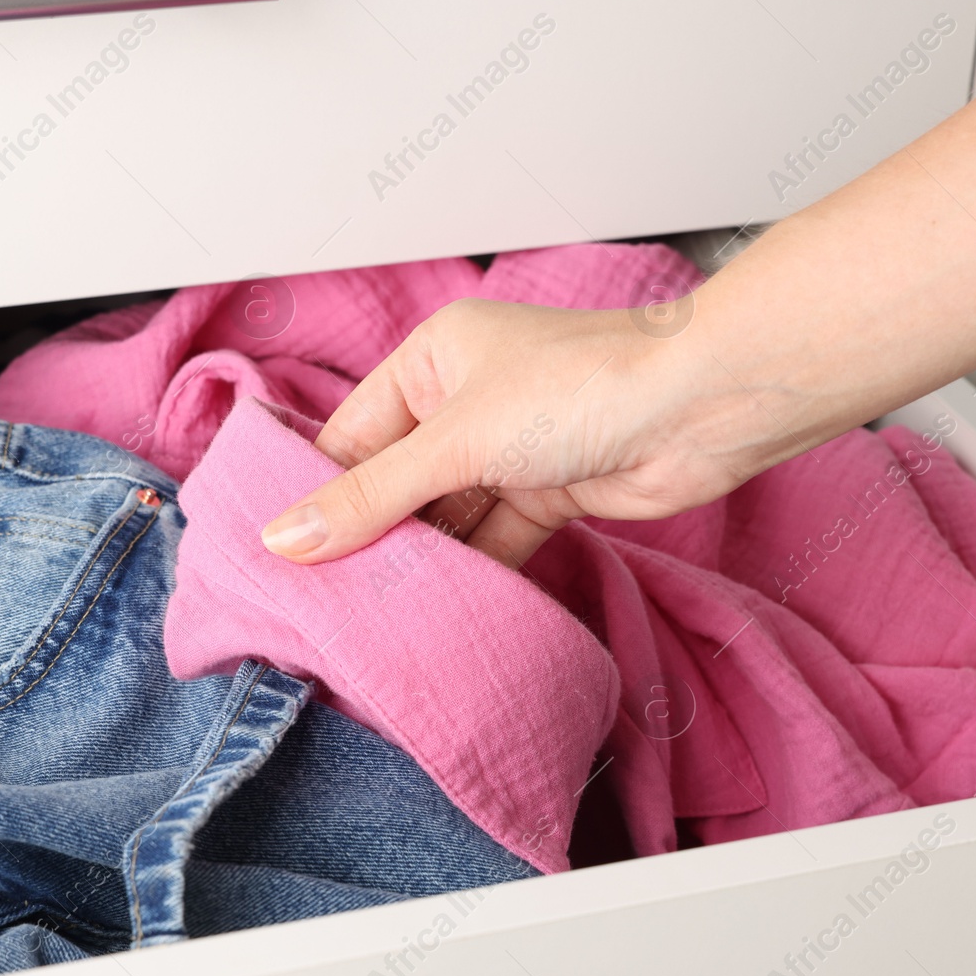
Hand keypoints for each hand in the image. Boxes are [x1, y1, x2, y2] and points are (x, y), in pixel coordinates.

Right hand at [259, 297, 778, 567]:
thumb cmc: (582, 386)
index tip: (276, 555)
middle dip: (368, 536)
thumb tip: (285, 537)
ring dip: (419, 562)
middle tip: (319, 600)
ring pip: (445, 515)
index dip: (315, 492)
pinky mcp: (548, 492)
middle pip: (396, 480)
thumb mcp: (456, 441)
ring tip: (368, 617)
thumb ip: (371, 495)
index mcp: (433, 359)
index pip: (350, 433)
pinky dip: (471, 573)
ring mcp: (509, 449)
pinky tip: (436, 614)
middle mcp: (467, 400)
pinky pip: (492, 539)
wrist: (698, 410)